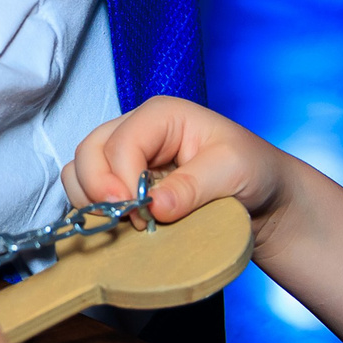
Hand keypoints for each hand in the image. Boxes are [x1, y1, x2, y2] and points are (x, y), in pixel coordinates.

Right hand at [62, 97, 289, 230]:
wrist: (263, 198)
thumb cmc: (254, 171)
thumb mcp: (234, 171)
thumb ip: (193, 186)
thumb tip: (154, 206)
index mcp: (161, 116)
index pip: (120, 143)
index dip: (123, 180)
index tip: (145, 214)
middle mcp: (136, 131)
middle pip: (88, 152)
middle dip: (99, 189)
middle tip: (129, 219)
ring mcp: (125, 158)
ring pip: (79, 172)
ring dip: (92, 202)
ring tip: (126, 223)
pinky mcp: (122, 184)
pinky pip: (87, 194)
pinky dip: (95, 212)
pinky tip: (123, 226)